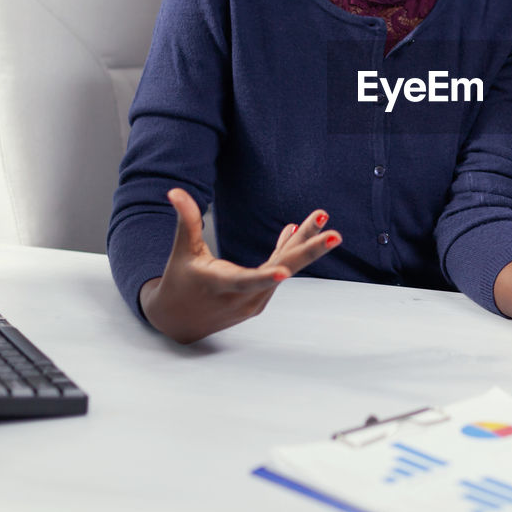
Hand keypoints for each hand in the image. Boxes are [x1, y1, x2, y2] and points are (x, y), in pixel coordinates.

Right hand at [139, 188, 340, 343]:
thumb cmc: (179, 281)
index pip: (245, 281)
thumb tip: (175, 191)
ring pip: (283, 268)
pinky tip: (295, 232)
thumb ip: (186, 220)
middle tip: (335, 235)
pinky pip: (278, 273)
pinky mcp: (259, 301)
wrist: (179, 321)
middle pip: (280, 270)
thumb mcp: (182, 251)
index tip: (284, 271)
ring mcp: (254, 302)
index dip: (265, 276)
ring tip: (321, 218)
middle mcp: (242, 298)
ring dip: (303, 244)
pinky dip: (287, 253)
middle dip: (309, 251)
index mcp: (220, 285)